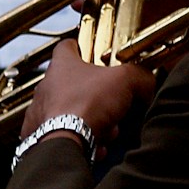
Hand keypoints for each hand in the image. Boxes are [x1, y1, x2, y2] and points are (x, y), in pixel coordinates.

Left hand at [20, 39, 156, 151]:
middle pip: (76, 84)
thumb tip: (147, 81)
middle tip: (112, 103)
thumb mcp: (125, 81)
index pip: (68, 45)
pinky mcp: (41, 135)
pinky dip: (82, 138)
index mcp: (61, 65)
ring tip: (106, 128)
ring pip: (73, 111)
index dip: (84, 47)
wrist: (66, 143)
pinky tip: (95, 143)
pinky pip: (66, 134)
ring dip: (92, 120)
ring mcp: (41, 111)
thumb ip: (139, 76)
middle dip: (98, 96)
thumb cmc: (85, 106)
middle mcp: (47, 86)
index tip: (95, 53)